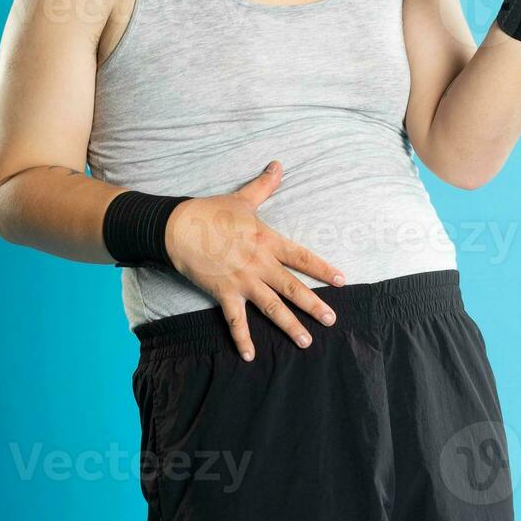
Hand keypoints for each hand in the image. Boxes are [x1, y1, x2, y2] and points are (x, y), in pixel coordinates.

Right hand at [164, 160, 346, 360]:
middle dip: (314, 305)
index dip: (323, 268)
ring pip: (272, 307)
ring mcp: (242, 281)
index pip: (302, 257)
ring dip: (289, 326)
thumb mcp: (242, 199)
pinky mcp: (224, 293)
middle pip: (292, 288)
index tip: (342, 280)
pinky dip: (242, 339)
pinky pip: (236, 321)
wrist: (179, 228)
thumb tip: (278, 164)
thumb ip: (264, 185)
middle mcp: (260, 264)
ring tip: (307, 341)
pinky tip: (250, 356)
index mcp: (267, 241)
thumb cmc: (211, 212)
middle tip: (332, 320)